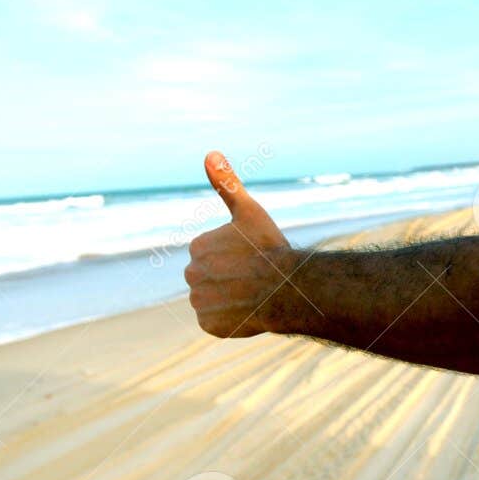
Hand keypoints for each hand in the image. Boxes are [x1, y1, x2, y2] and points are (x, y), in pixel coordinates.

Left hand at [185, 150, 292, 337]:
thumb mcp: (249, 211)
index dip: (234, 258)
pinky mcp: (209, 326)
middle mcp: (191, 275)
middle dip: (228, 279)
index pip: (211, 256)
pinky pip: (216, 323)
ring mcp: (199, 302)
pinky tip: (248, 311)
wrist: (287, 288)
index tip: (251, 258)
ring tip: (252, 294)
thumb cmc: (270, 248)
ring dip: (229, 300)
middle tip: (253, 277)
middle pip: (209, 278)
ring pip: (213, 301)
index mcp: (197, 247)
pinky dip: (230, 320)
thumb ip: (227, 184)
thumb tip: (209, 153)